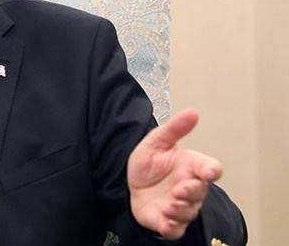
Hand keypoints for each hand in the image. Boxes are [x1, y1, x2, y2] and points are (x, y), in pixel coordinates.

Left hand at [128, 108, 222, 239]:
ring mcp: (180, 205)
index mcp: (191, 167)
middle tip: (180, 189)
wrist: (129, 184)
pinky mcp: (168, 221)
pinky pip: (176, 229)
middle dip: (192, 192)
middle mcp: (190, 188)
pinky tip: (165, 223)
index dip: (211, 170)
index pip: (211, 168)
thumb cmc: (148, 164)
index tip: (208, 172)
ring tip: (168, 205)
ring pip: (189, 212)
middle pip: (200, 192)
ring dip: (180, 210)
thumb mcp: (156, 142)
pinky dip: (172, 228)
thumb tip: (192, 112)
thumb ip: (175, 129)